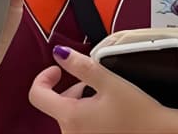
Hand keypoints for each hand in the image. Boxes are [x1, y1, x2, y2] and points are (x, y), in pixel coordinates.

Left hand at [29, 46, 177, 133]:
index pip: (37, 95)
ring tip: (102, 98)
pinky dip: (88, 119)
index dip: (43, 78)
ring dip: (79, 104)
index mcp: (71, 118)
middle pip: (56, 107)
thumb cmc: (140, 113)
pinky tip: (107, 115)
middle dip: (69, 90)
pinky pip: (81, 130)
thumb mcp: (109, 81)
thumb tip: (59, 53)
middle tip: (88, 83)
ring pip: (70, 119)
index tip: (58, 70)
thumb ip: (80, 65)